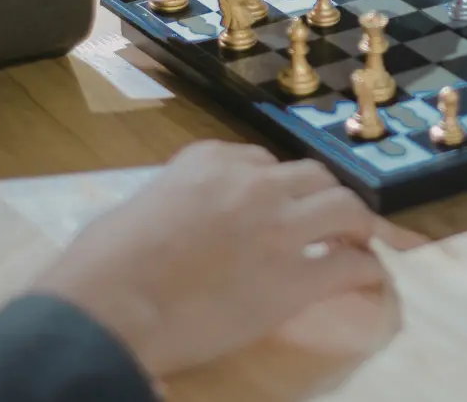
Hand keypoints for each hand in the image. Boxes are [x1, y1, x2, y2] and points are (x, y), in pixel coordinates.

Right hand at [31, 141, 389, 378]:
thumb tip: (182, 225)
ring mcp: (279, 226)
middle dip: (320, 196)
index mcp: (208, 161)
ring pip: (343, 206)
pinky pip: (349, 265)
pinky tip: (366, 278)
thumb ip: (175, 203)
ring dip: (354, 222)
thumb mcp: (137, 207)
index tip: (274, 205)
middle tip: (326, 220)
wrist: (109, 305)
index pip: (260, 160)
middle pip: (311, 176)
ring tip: (356, 241)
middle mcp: (252, 183)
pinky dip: (364, 269)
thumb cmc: (100, 265)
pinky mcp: (293, 278)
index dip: (273, 186)